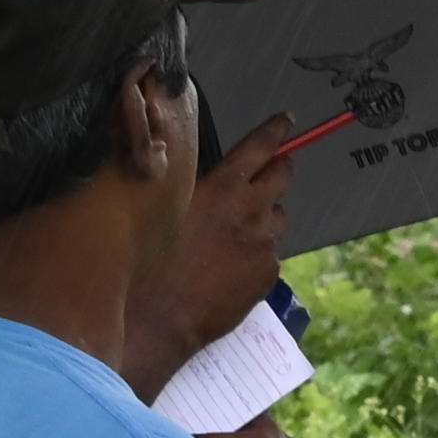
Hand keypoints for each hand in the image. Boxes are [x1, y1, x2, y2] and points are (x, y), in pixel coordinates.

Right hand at [136, 126, 301, 387]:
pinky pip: (270, 253)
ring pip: (277, 217)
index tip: (287, 121)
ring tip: (235, 235)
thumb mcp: (169, 208)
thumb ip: (199, 188)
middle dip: (280, 169)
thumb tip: (214, 180)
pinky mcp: (269, 272)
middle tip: (273, 172)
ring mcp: (265, 242)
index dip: (276, 131)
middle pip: (283, 175)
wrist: (158, 316)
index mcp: (222, 187)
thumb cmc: (151, 261)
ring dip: (264, 217)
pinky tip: (230, 268)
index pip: (261, 146)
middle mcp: (251, 209)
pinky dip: (257, 254)